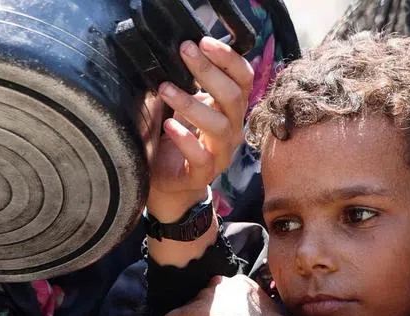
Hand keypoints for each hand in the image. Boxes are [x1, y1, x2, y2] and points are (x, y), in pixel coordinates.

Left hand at [146, 35, 253, 222]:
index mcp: (231, 110)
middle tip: (185, 52)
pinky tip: (169, 125)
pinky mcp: (202, 175)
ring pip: (219, 126)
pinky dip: (184, 139)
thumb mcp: (187, 102)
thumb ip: (191, 81)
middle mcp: (232, 131)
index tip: (205, 41)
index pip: (243, 80)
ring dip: (191, 104)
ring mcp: (220, 155)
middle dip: (209, 71)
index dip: (229, 59)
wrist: (168, 181)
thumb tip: (183, 48)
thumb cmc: (178, 136)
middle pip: (233, 98)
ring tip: (165, 89)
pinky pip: (201, 158)